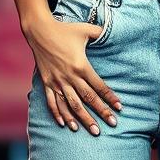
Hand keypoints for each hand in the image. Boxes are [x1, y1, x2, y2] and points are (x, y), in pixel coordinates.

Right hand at [26, 13, 122, 134]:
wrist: (39, 30)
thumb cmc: (65, 29)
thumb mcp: (86, 29)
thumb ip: (100, 33)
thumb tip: (113, 32)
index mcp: (81, 65)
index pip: (99, 86)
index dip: (110, 97)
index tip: (119, 108)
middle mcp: (69, 76)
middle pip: (88, 99)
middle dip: (101, 112)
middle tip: (112, 124)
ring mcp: (56, 81)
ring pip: (71, 105)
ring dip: (82, 119)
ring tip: (93, 130)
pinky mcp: (46, 82)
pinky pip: (52, 102)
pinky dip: (58, 114)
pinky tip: (66, 125)